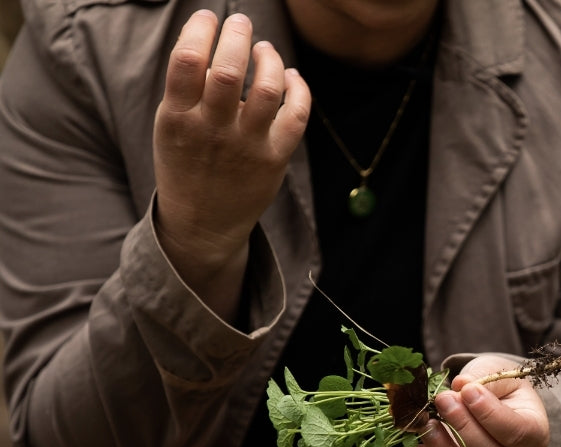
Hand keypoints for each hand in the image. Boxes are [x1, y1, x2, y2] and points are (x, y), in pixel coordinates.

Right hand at [152, 11, 309, 313]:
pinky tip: (292, 77)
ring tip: (265, 49)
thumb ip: (189, 90)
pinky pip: (296, 116)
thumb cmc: (186, 163)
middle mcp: (212, 131)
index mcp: (177, 118)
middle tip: (240, 22)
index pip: (187, 61)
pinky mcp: (274, 159)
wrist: (202, 223)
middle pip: (230, 72)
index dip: (200, 31)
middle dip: (238, 37)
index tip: (208, 18)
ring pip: (269, 90)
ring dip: (271, 59)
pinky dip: (299, 89)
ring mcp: (246, 146)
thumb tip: (219, 46)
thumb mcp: (170, 127)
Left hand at [410, 355, 549, 446]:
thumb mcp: (499, 373)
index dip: (490, 414)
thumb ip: (482, 379)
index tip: (467, 391)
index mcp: (535, 433)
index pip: (517, 432)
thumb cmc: (499, 388)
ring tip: (427, 422)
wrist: (491, 404)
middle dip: (462, 427)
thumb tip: (460, 385)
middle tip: (443, 399)